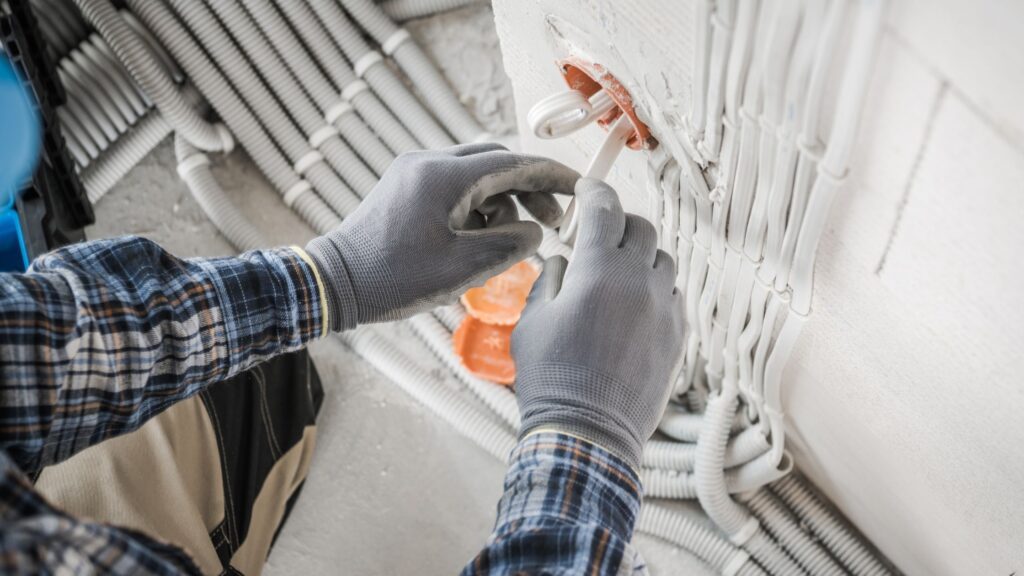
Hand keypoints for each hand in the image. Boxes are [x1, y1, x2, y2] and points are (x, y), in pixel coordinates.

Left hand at [305, 143, 577, 328]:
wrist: (333, 283)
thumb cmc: (392, 279)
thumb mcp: (462, 269)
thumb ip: (508, 246)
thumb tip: (534, 232)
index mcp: (443, 177)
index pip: (513, 164)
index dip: (552, 175)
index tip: (581, 187)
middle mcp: (429, 163)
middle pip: (497, 163)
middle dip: (530, 189)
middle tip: (554, 220)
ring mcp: (414, 172)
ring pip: (477, 175)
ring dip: (504, 201)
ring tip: (517, 240)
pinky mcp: (406, 187)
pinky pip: (455, 187)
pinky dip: (478, 207)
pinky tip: (486, 239)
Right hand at [512, 178, 684, 469]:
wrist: (588, 433)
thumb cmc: (551, 378)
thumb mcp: (531, 322)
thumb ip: (549, 281)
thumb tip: (562, 263)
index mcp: (599, 271)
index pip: (604, 209)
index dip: (594, 191)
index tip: (587, 188)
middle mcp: (638, 282)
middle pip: (642, 228)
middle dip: (619, 224)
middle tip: (599, 236)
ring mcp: (663, 309)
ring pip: (663, 261)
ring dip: (641, 258)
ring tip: (617, 277)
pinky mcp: (677, 336)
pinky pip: (672, 296)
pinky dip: (654, 291)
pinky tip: (632, 310)